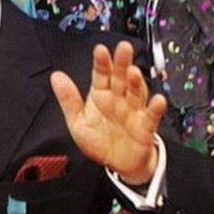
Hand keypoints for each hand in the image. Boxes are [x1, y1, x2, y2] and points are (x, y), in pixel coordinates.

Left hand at [50, 41, 166, 185]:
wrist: (118, 165)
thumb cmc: (99, 141)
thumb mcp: (78, 122)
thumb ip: (68, 100)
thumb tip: (56, 76)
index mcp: (101, 95)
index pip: (101, 75)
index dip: (101, 63)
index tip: (100, 50)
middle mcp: (119, 99)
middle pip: (121, 78)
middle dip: (122, 64)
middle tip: (123, 49)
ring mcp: (133, 111)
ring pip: (136, 93)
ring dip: (136, 83)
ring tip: (133, 72)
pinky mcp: (145, 127)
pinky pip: (151, 117)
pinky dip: (155, 109)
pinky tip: (157, 100)